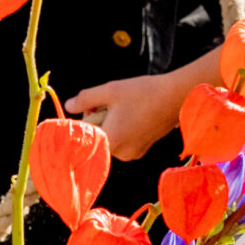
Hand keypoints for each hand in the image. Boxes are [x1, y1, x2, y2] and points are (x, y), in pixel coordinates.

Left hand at [65, 69, 193, 161]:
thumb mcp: (110, 90)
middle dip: (96, 121)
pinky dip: (120, 129)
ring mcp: (131, 154)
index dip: (80, 122)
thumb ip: (85, 99)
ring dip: (109, 124)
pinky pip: (120, 141)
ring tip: (123, 108)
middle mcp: (120, 153)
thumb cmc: (143, 92)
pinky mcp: (140, 151)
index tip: (83, 112)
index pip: (83, 137)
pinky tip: (132, 115)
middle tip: (108, 103)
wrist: (176, 97)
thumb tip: (68, 106)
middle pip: (96, 138)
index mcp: (111, 139)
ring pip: (108, 139)